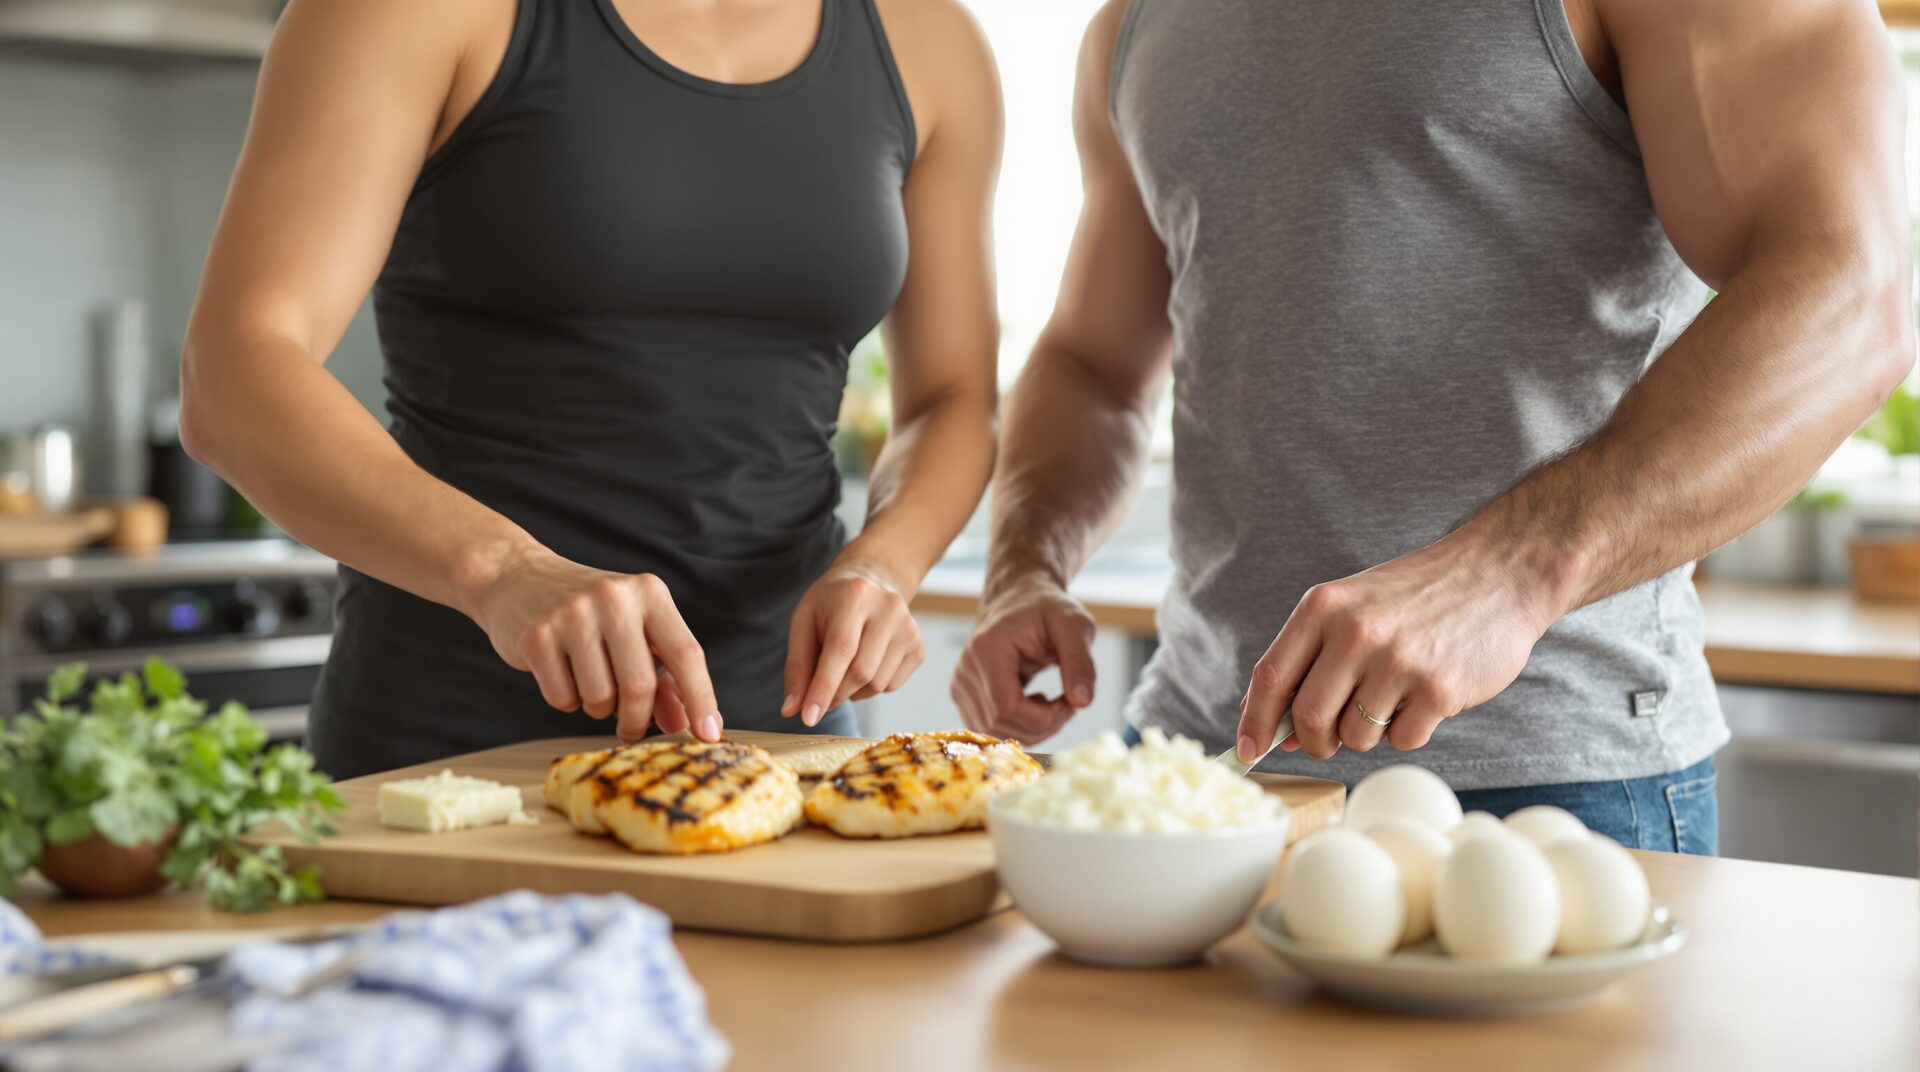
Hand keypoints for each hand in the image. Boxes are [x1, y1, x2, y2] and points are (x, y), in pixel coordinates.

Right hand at [464, 546, 722, 743]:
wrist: (518, 578)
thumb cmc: (591, 614)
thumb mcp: (635, 631)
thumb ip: (664, 676)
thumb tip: (684, 723)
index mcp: (649, 593)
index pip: (686, 653)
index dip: (701, 698)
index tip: (709, 734)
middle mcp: (614, 598)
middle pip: (640, 685)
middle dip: (637, 719)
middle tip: (630, 729)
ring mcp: (572, 615)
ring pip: (600, 697)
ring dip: (598, 709)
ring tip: (591, 685)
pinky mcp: (536, 636)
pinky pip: (562, 698)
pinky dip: (567, 701)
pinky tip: (562, 674)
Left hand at [781, 561, 922, 725]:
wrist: (871, 581)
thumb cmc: (830, 604)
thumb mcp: (803, 622)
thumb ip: (797, 666)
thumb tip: (791, 709)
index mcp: (855, 596)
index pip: (841, 650)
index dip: (823, 687)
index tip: (808, 718)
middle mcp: (889, 608)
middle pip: (861, 672)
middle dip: (835, 694)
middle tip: (818, 697)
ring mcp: (909, 628)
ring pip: (877, 684)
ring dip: (852, 692)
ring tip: (841, 671)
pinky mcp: (918, 646)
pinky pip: (891, 686)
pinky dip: (870, 688)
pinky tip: (863, 666)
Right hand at [951, 580, 1096, 744]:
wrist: (1021, 600)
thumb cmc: (1047, 609)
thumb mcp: (1074, 626)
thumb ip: (1080, 662)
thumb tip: (1082, 701)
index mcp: (988, 648)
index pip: (1006, 706)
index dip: (1043, 718)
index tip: (1069, 702)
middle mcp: (966, 669)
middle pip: (999, 724)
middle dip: (1042, 725)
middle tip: (1068, 702)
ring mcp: (961, 684)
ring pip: (994, 733)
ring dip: (1032, 729)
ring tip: (1053, 702)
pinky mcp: (963, 696)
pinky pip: (991, 729)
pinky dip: (1019, 727)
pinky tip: (1034, 704)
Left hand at [1236, 537, 1558, 761]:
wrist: (1498, 572)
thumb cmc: (1417, 596)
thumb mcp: (1352, 607)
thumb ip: (1311, 659)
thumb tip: (1277, 727)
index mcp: (1323, 607)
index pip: (1271, 676)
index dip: (1253, 722)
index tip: (1246, 751)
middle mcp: (1355, 632)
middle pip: (1308, 718)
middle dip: (1313, 742)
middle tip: (1329, 738)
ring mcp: (1398, 661)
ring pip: (1355, 737)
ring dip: (1366, 734)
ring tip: (1390, 699)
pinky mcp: (1439, 689)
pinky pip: (1402, 741)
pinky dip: (1408, 732)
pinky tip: (1424, 697)